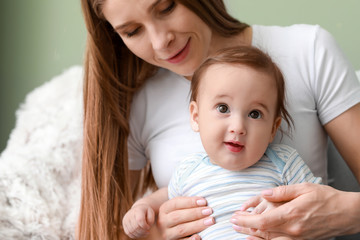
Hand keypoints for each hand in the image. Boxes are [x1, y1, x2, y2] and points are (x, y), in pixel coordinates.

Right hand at [122, 203, 154, 238]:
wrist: (139, 208)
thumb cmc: (146, 212)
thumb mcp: (151, 213)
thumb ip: (151, 220)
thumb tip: (146, 228)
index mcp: (138, 210)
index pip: (140, 220)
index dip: (145, 226)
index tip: (149, 227)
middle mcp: (130, 214)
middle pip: (136, 227)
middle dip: (143, 231)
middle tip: (147, 231)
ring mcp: (126, 219)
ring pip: (132, 231)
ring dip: (139, 234)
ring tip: (145, 233)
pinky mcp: (124, 224)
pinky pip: (128, 233)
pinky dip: (135, 235)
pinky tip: (140, 233)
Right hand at [157, 196, 213, 239]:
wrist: (167, 232)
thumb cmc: (178, 215)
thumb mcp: (178, 208)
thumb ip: (187, 203)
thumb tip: (204, 201)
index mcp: (164, 209)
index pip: (176, 203)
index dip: (190, 202)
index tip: (204, 201)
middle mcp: (163, 222)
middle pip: (178, 216)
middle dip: (195, 213)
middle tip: (209, 211)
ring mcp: (166, 234)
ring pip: (181, 229)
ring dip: (197, 225)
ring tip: (210, 221)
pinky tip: (199, 237)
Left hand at [231, 183, 359, 238]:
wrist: (346, 214)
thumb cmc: (326, 198)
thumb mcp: (304, 188)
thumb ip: (282, 191)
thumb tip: (265, 194)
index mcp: (291, 214)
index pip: (262, 221)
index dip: (246, 220)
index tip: (235, 216)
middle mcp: (292, 230)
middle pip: (262, 232)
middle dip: (245, 227)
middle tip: (232, 222)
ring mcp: (297, 238)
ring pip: (269, 239)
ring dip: (252, 235)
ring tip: (240, 230)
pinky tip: (256, 239)